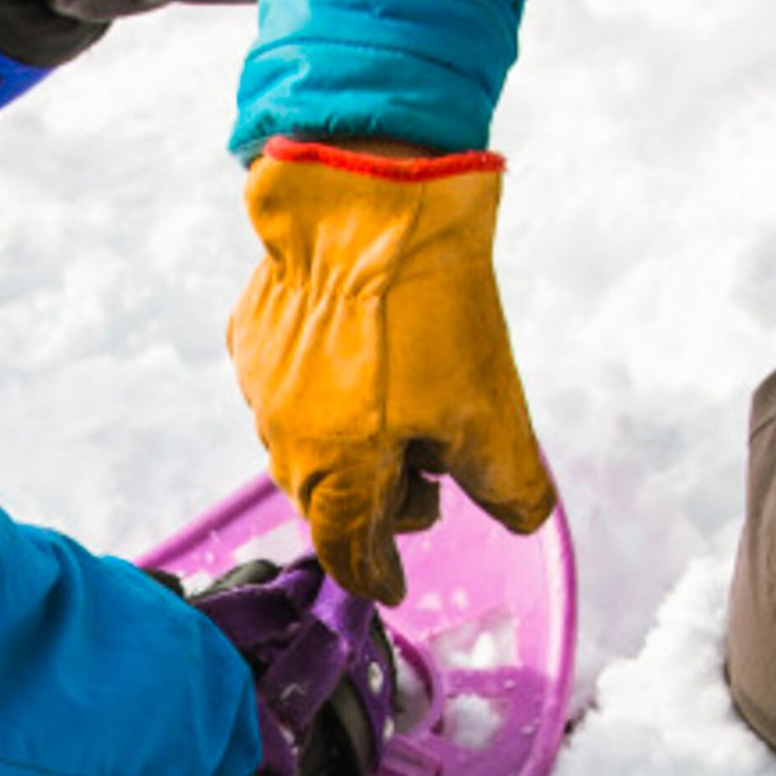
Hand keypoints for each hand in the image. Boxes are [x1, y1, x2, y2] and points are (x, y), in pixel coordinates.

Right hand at [228, 138, 557, 604]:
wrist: (365, 191)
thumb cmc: (428, 307)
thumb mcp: (492, 409)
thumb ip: (509, 485)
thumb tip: (522, 519)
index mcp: (338, 473)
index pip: (350, 553)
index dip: (378, 575)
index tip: (395, 584)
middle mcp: (283, 440)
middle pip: (329, 503)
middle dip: (380, 507)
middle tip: (431, 486)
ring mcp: (260, 386)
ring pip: (305, 446)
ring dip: (355, 450)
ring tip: (408, 417)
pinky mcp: (253, 334)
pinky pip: (286, 389)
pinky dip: (325, 397)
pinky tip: (364, 365)